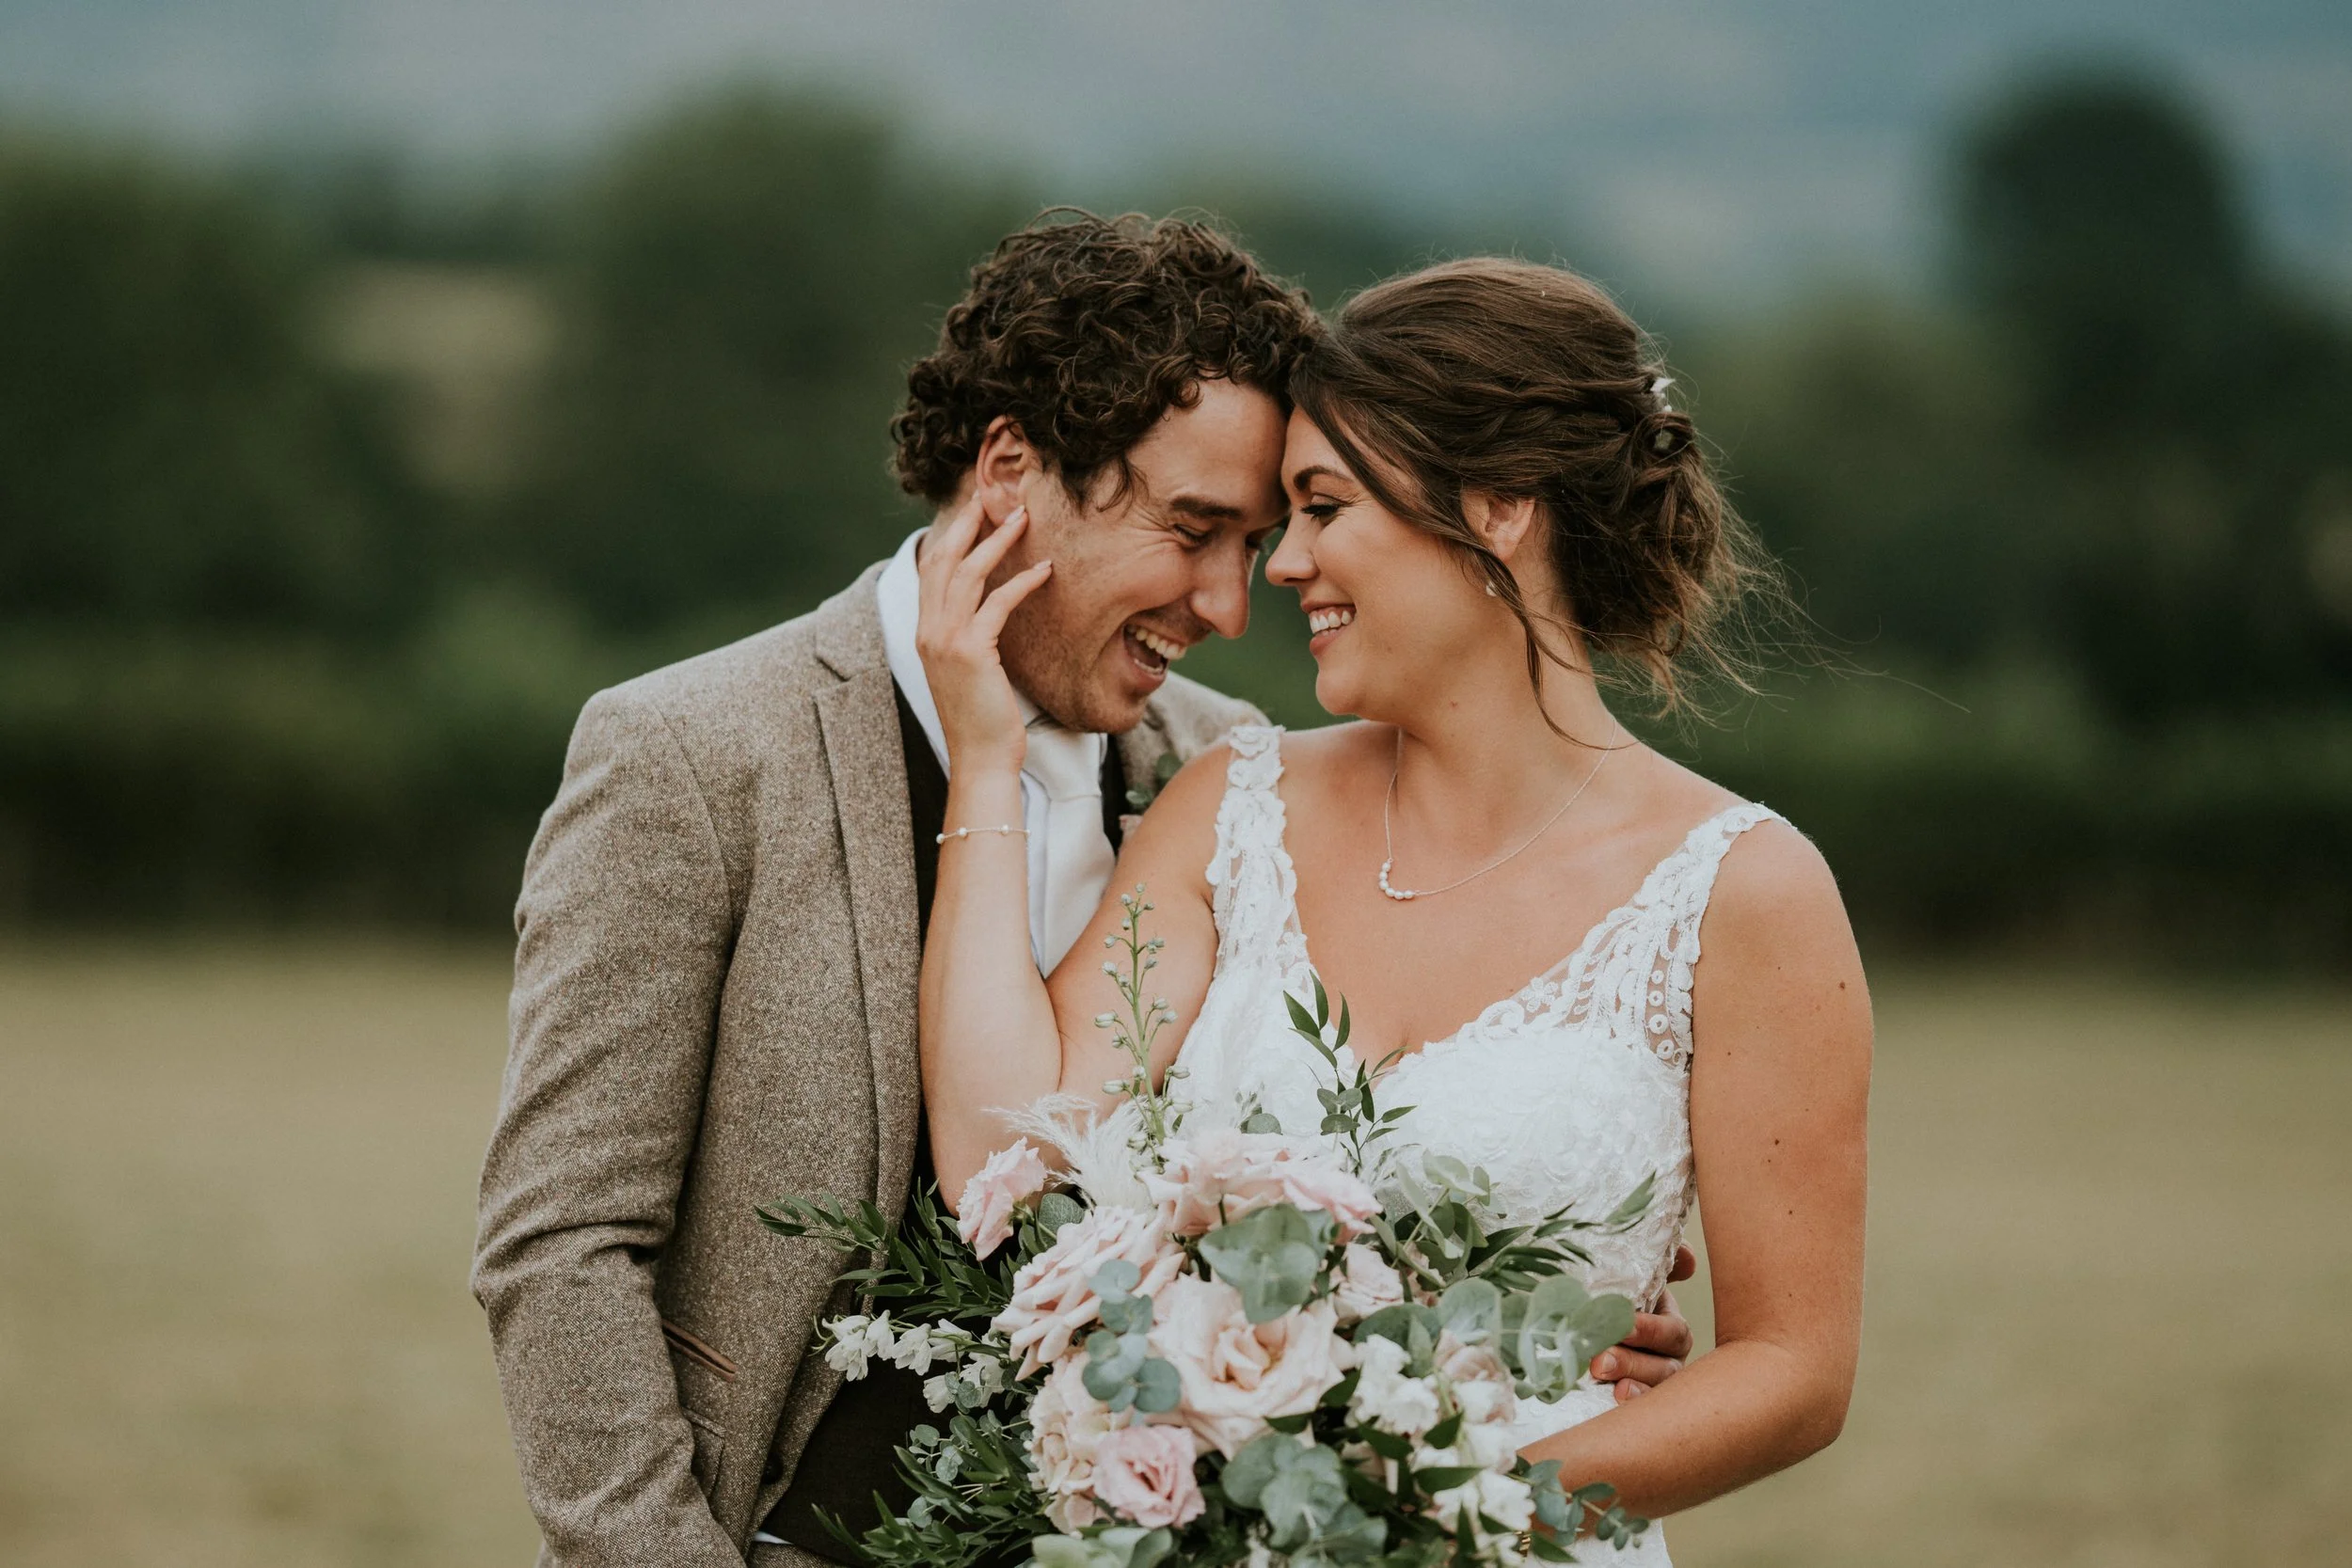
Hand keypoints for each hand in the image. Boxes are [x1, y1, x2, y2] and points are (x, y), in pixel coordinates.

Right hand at [914, 496, 1052, 776]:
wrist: (981, 760)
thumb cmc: (984, 720)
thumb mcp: (970, 672)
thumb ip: (972, 639)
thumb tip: (991, 614)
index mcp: (926, 632)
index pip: (932, 570)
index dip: (950, 535)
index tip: (972, 509)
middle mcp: (929, 631)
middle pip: (943, 559)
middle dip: (967, 523)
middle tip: (991, 495)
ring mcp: (946, 640)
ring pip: (968, 573)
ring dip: (997, 540)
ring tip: (1023, 517)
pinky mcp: (972, 652)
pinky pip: (998, 604)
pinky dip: (1022, 582)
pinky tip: (1045, 570)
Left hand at [1592, 1244, 1697, 1402]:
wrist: (1583, 1324)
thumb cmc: (1613, 1297)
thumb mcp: (1636, 1276)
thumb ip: (1665, 1264)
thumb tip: (1689, 1260)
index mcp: (1670, 1327)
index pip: (1673, 1333)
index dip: (1651, 1331)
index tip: (1623, 1326)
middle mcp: (1668, 1359)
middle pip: (1663, 1367)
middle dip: (1631, 1362)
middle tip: (1599, 1360)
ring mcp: (1652, 1384)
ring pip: (1652, 1390)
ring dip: (1627, 1381)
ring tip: (1599, 1374)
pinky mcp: (1631, 1401)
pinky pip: (1637, 1409)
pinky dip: (1627, 1404)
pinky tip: (1612, 1397)